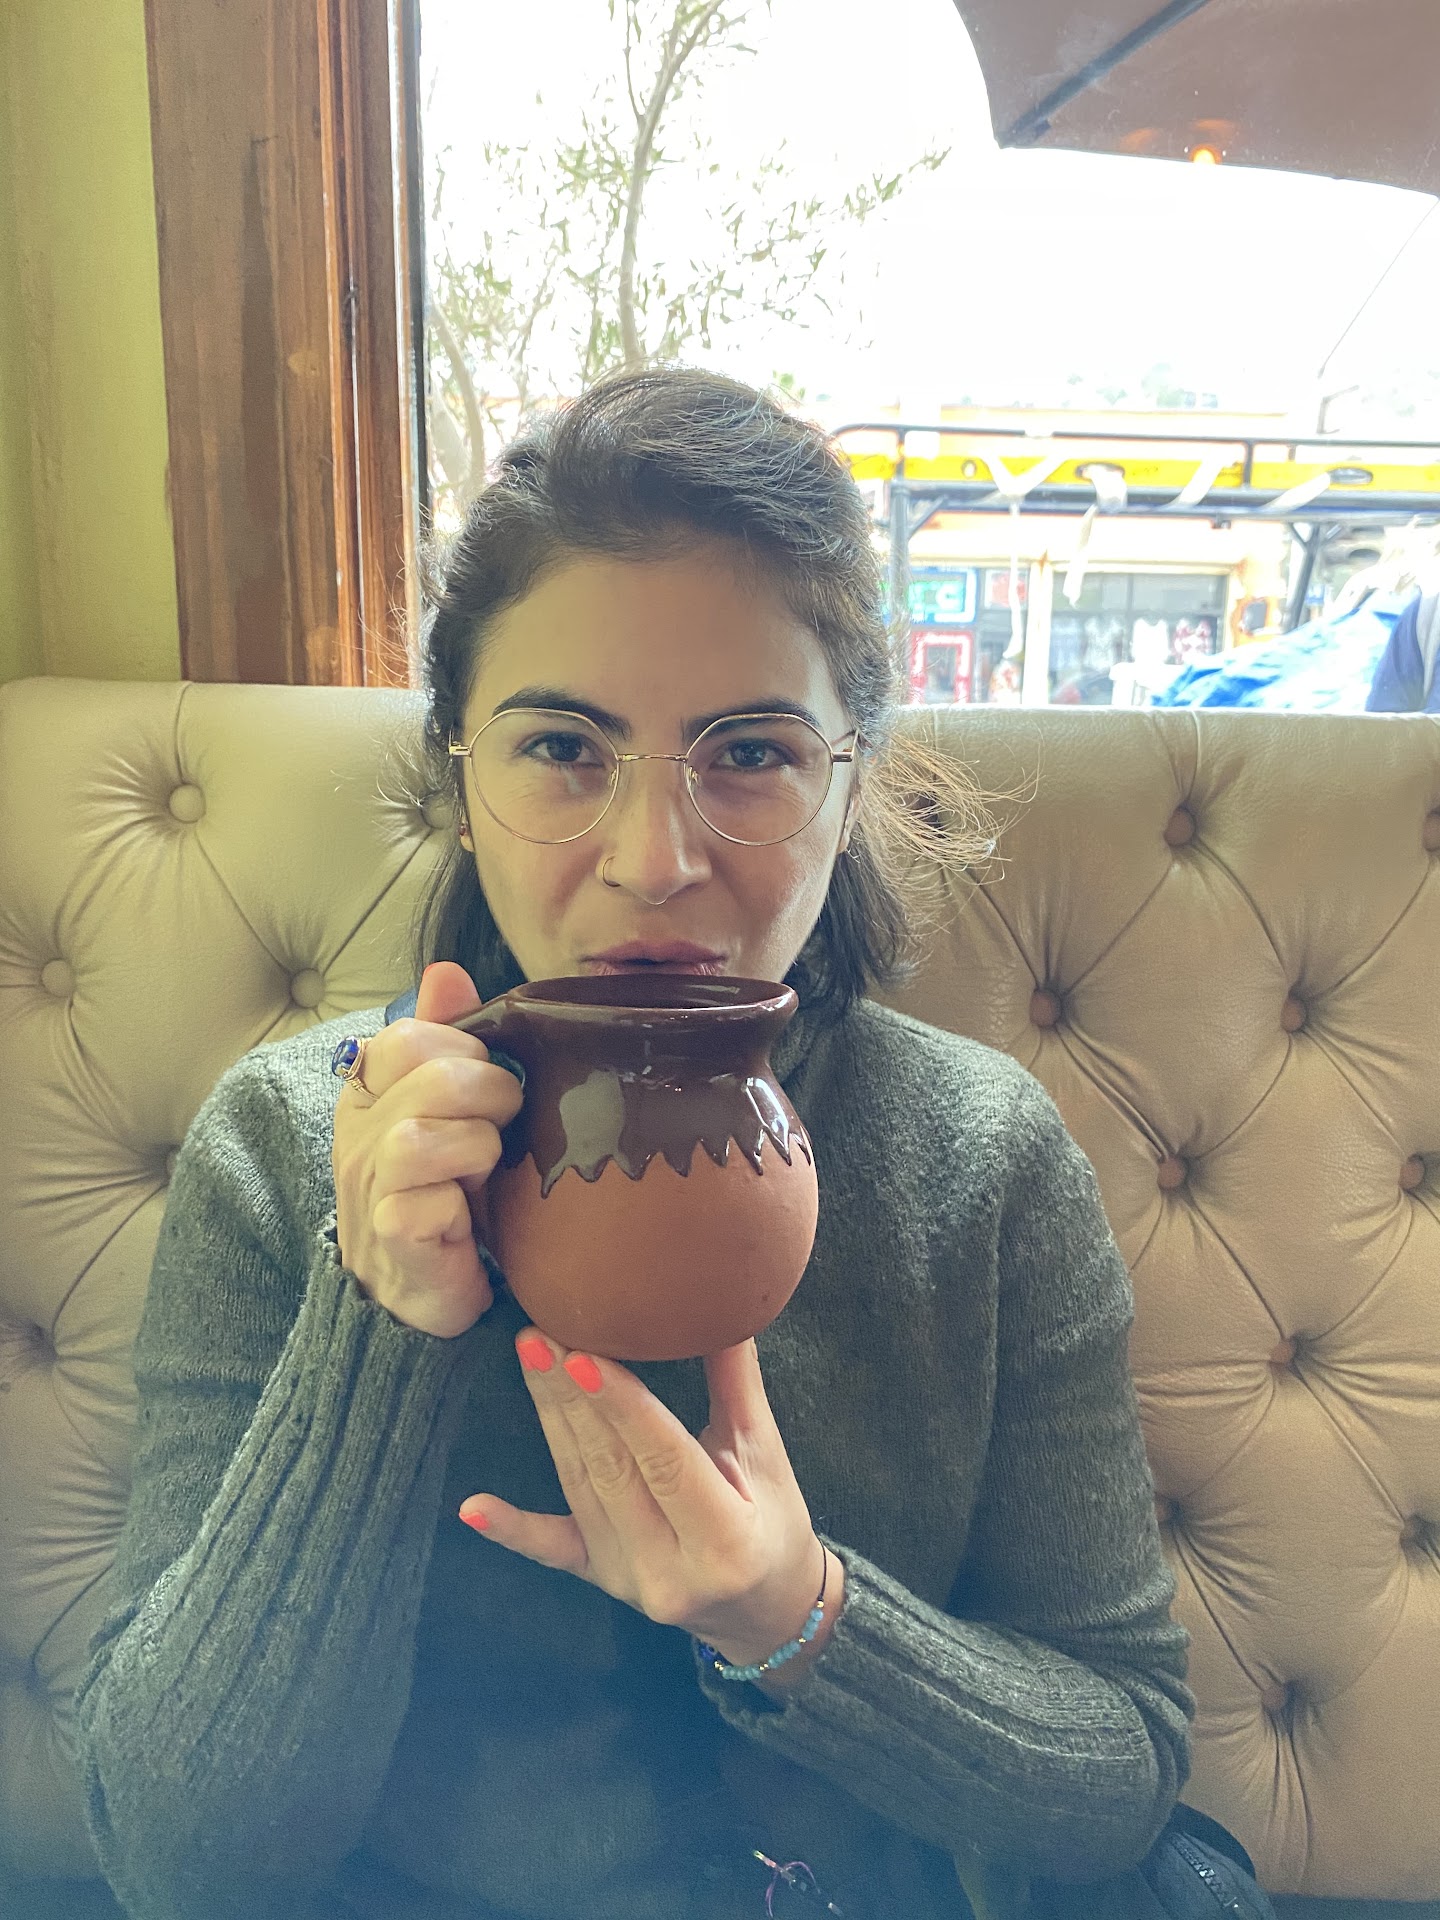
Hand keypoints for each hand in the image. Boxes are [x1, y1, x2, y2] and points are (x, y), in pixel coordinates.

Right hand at [331, 962, 523, 1338]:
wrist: (423, 1290)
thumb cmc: (445, 1191)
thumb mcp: (450, 1108)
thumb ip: (448, 1038)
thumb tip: (445, 971)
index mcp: (370, 1091)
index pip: (409, 1036)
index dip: (464, 1050)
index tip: (487, 1082)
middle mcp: (359, 1132)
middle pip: (435, 1075)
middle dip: (490, 1094)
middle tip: (501, 1127)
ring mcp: (368, 1185)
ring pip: (425, 1134)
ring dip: (478, 1146)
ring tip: (485, 1168)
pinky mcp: (389, 1234)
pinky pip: (427, 1198)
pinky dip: (461, 1203)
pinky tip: (466, 1215)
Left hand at [458, 1331, 842, 1685]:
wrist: (765, 1611)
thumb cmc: (775, 1524)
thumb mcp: (767, 1457)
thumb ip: (737, 1387)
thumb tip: (724, 1309)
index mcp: (724, 1540)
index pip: (665, 1461)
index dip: (623, 1407)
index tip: (584, 1355)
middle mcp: (669, 1570)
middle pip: (611, 1470)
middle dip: (572, 1398)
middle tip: (541, 1333)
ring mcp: (627, 1579)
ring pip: (580, 1488)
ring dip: (551, 1420)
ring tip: (530, 1357)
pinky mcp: (600, 1579)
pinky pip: (553, 1551)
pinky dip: (512, 1529)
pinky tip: (472, 1508)